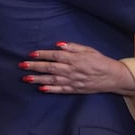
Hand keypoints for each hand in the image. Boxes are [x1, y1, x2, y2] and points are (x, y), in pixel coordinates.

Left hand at [19, 42, 134, 95]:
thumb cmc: (100, 61)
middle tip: (22, 65)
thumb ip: (73, 47)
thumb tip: (58, 45)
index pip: (55, 56)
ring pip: (52, 79)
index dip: (42, 54)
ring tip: (25, 78)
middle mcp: (72, 70)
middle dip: (35, 66)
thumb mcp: (89, 50)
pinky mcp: (75, 89)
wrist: (112, 76)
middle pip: (50, 67)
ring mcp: (73, 81)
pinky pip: (60, 90)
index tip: (31, 53)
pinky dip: (50, 89)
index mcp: (75, 59)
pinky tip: (40, 88)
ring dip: (38, 79)